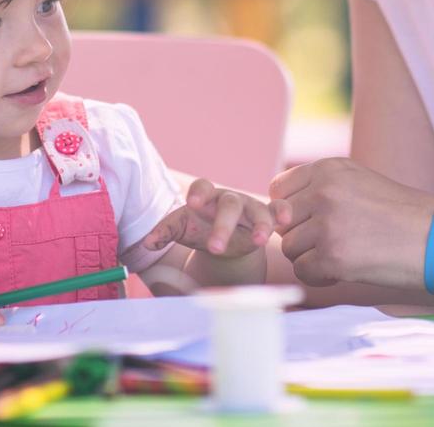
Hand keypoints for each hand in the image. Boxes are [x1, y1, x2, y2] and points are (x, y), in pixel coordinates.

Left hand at [140, 178, 291, 257]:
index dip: (198, 193)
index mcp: (205, 197)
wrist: (223, 238)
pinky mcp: (268, 215)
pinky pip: (279, 209)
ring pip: (258, 209)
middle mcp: (229, 199)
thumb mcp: (181, 228)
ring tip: (258, 241)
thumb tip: (148, 243)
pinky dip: (283, 212)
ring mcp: (251, 206)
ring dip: (260, 224)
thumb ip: (165, 232)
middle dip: (223, 225)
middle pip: (229, 205)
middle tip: (215, 247)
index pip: (202, 187)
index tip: (192, 203)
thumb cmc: (198, 228)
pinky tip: (285, 222)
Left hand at [270, 158, 433, 288]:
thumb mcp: (359, 182)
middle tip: (335, 242)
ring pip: (289, 248)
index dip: (291, 210)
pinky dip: (319, 277)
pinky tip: (344, 271)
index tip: (313, 221)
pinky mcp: (332, 255)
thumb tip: (276, 213)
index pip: (278, 189)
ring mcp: (327, 223)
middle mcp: (323, 190)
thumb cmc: (401, 214)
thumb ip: (320, 189)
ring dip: (310, 257)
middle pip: (282, 222)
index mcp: (328, 168)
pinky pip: (302, 271)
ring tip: (343, 255)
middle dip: (302, 236)